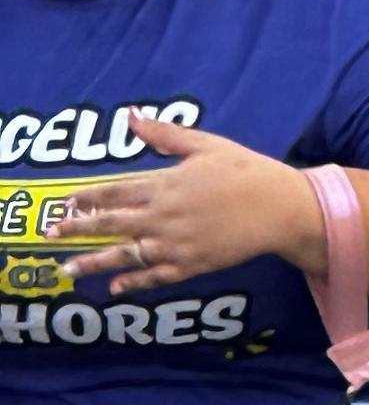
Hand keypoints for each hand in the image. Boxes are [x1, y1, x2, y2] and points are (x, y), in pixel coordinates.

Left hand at [43, 117, 321, 295]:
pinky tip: (116, 286)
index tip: (66, 202)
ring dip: (95, 262)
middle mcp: (165, 216)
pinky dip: (135, 282)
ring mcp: (177, 244)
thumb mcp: (206, 145)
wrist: (282, 209)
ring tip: (69, 270)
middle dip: (78, 229)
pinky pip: (156, 276)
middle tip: (51, 233)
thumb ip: (165, 134)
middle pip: (111, 224)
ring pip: (127, 254)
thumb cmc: (247, 171)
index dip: (87, 197)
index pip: (114, 191)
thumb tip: (133, 117)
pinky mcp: (193, 264)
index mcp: (165, 184)